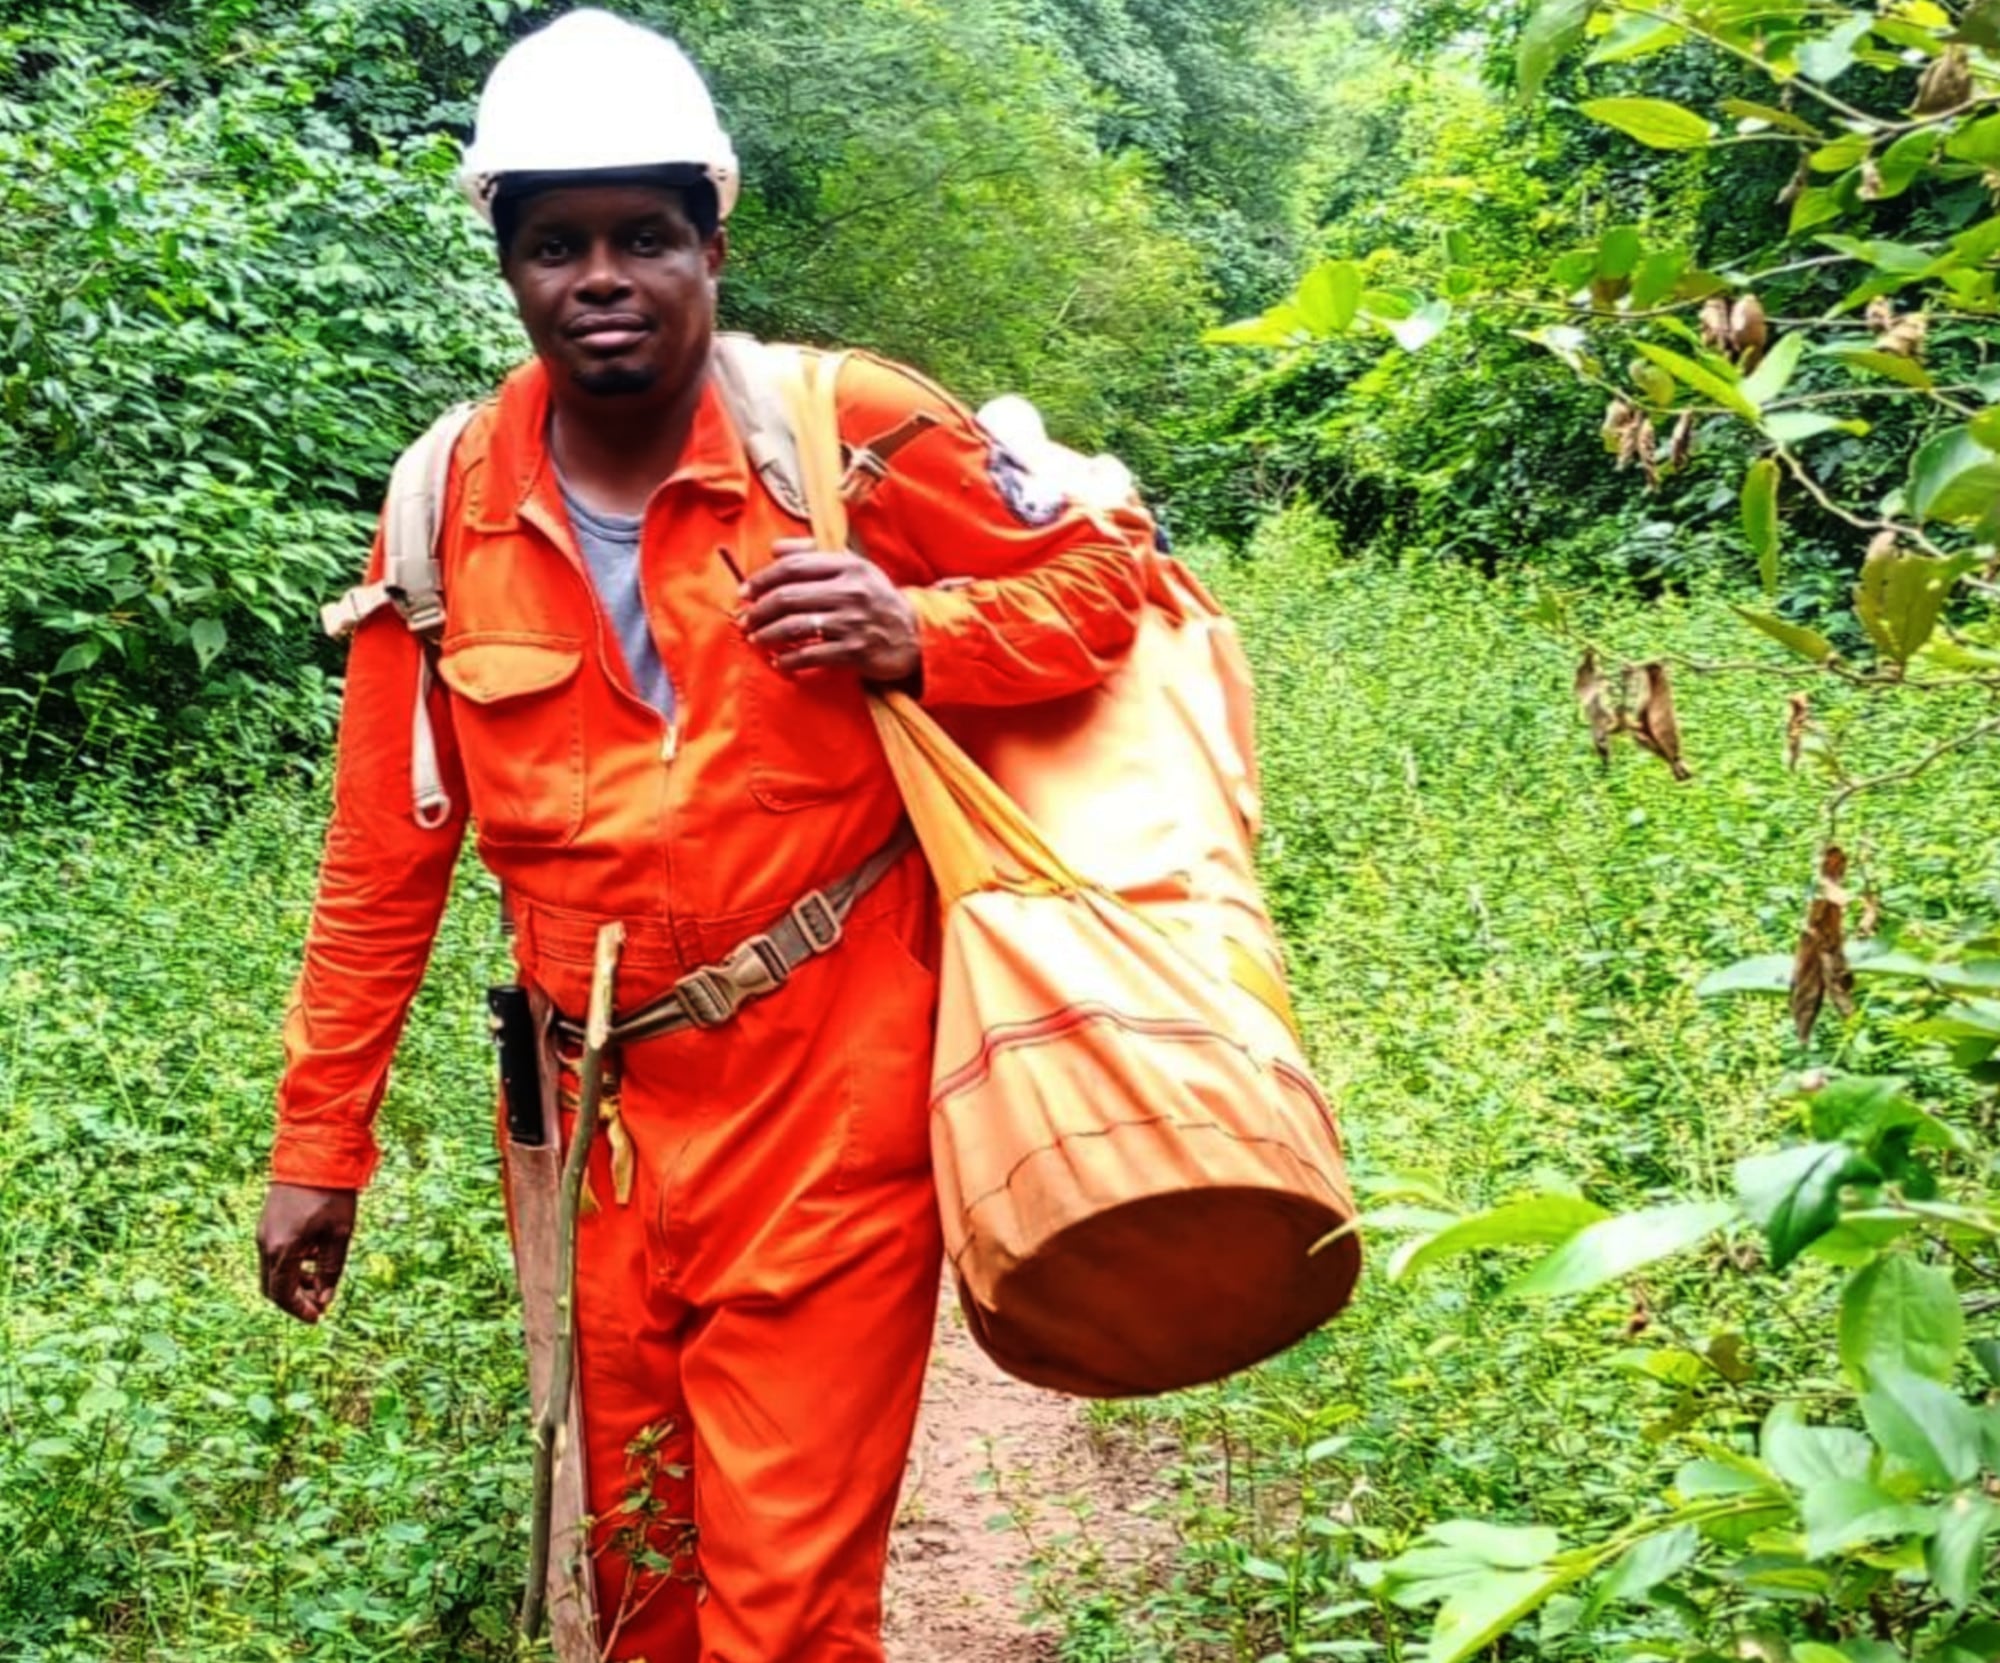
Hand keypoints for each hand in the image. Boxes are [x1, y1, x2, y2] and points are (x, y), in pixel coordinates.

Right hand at [257, 1182, 357, 1323]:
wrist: (313, 1153)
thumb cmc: (330, 1194)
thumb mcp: (339, 1234)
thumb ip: (332, 1270)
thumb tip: (326, 1299)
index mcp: (282, 1250)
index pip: (283, 1295)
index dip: (300, 1310)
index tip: (318, 1317)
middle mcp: (266, 1244)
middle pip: (272, 1287)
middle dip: (295, 1299)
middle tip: (319, 1303)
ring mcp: (263, 1232)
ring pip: (272, 1271)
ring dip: (293, 1282)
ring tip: (322, 1280)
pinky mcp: (267, 1222)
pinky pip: (274, 1254)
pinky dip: (290, 1265)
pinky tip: (313, 1257)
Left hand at [741, 541, 920, 683]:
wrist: (914, 635)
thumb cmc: (875, 599)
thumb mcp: (853, 567)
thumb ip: (813, 553)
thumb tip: (775, 547)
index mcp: (848, 566)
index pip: (793, 566)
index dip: (762, 578)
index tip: (744, 591)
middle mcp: (850, 591)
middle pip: (788, 597)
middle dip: (758, 610)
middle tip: (744, 620)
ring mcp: (853, 622)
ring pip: (795, 627)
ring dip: (767, 635)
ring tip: (756, 639)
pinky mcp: (855, 652)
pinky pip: (812, 656)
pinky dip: (790, 660)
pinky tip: (779, 662)